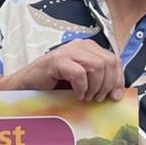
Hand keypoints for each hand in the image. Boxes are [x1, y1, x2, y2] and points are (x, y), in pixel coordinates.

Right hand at [0, 39, 125, 100]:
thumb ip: (98, 81)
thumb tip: (118, 93)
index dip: (118, 79)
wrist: (27, 86)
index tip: (115, 96)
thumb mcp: (82, 81)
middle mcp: (80, 46)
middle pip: (108, 62)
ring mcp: (67, 51)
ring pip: (96, 66)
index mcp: (88, 48)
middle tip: (97, 98)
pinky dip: (81, 88)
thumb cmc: (54, 85)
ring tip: (85, 97)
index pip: (113, 59)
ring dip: (94, 87)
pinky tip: (76, 94)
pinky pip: (79, 73)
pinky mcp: (57, 60)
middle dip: (107, 84)